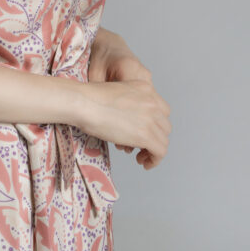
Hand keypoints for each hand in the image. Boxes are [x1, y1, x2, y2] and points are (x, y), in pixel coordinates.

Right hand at [88, 28, 166, 169]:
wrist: (84, 103)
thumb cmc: (90, 98)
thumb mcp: (116, 93)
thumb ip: (129, 103)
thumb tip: (130, 123)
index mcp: (145, 87)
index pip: (162, 110)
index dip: (155, 125)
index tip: (145, 133)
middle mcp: (152, 102)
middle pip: (164, 126)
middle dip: (155, 137)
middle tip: (142, 147)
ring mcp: (151, 118)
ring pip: (163, 140)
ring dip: (154, 150)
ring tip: (140, 157)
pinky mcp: (146, 135)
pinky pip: (160, 152)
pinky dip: (154, 160)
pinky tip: (144, 163)